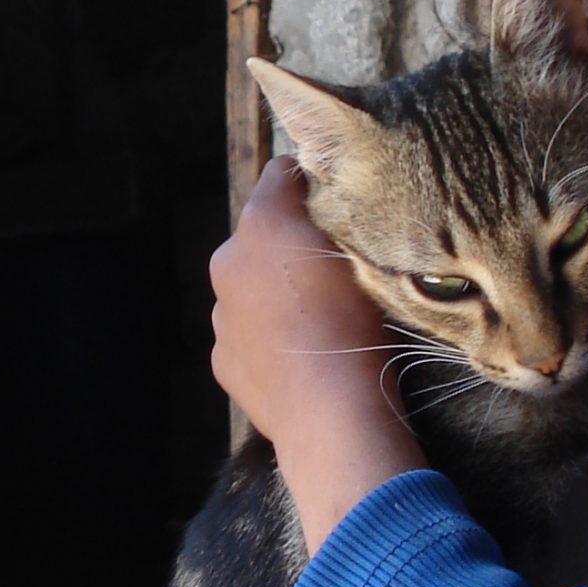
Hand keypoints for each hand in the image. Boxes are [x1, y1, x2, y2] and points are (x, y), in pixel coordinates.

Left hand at [210, 157, 421, 550]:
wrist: (332, 413)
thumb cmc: (359, 323)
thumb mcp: (366, 252)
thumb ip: (341, 218)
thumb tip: (332, 200)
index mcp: (262, 223)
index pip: (283, 172)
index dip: (314, 184)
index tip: (340, 204)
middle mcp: (228, 261)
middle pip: (262, 234)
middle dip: (291, 244)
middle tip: (335, 272)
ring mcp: (221, 315)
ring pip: (251, 288)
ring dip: (278, 294)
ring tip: (321, 322)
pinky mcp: (223, 359)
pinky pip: (248, 335)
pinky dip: (269, 339)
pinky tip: (303, 356)